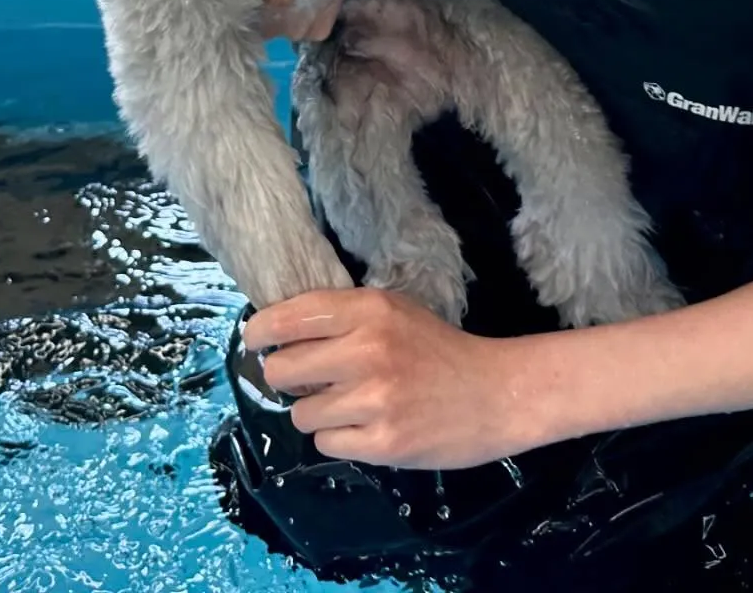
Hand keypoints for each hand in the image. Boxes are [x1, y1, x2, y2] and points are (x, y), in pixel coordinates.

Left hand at [244, 287, 541, 468]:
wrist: (497, 393)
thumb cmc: (438, 349)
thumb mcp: (393, 311)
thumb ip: (342, 317)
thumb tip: (279, 329)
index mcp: (368, 310)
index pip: (288, 318)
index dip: (261, 331)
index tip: (256, 340)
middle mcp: (366, 350)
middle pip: (282, 370)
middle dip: (286, 378)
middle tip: (306, 381)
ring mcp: (374, 400)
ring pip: (300, 413)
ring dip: (315, 412)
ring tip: (348, 406)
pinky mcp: (383, 443)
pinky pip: (325, 443)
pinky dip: (339, 438)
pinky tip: (366, 427)